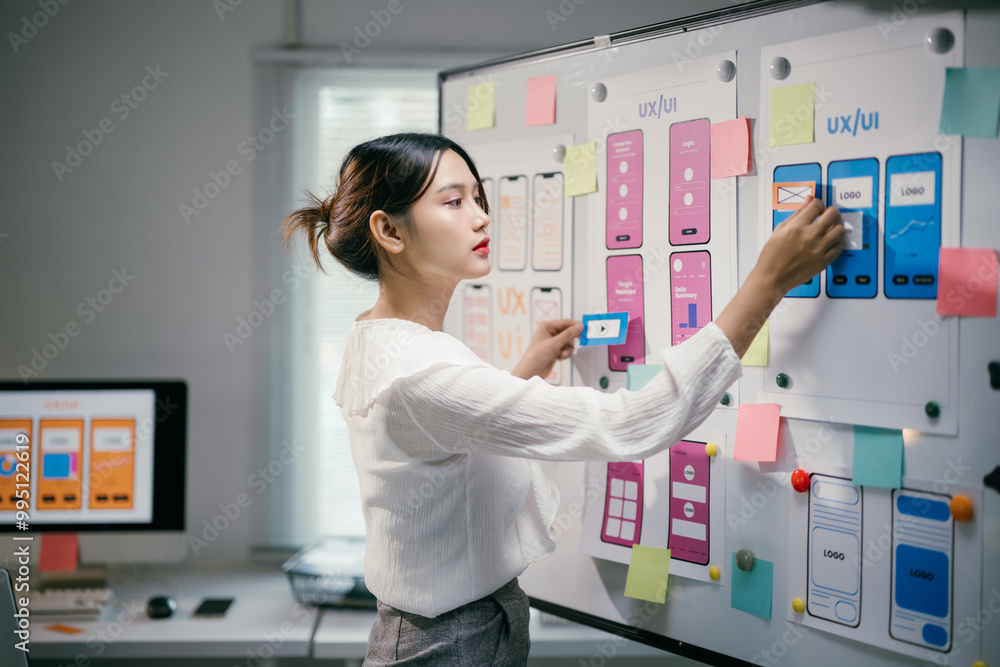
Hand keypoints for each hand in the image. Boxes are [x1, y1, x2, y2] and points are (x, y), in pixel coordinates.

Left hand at [512, 319, 582, 379]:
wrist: (531, 372)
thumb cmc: (536, 356)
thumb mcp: (554, 343)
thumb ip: (568, 334)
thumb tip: (579, 326)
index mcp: (547, 326)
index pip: (566, 322)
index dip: (576, 325)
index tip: (585, 329)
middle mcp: (550, 332)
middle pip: (568, 332)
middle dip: (570, 341)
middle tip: (577, 343)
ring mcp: (553, 342)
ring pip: (568, 342)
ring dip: (568, 349)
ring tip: (563, 354)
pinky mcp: (555, 350)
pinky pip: (566, 349)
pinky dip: (565, 353)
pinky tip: (559, 357)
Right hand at [714, 196, 845, 357]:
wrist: (771, 278)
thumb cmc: (771, 257)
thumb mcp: (779, 231)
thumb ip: (796, 215)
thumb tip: (808, 202)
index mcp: (796, 227)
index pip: (816, 205)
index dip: (818, 203)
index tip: (817, 207)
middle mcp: (809, 236)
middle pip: (833, 214)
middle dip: (831, 212)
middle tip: (827, 216)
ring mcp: (818, 249)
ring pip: (840, 230)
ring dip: (836, 227)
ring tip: (830, 230)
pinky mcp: (823, 261)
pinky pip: (839, 247)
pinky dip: (836, 243)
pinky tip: (829, 242)